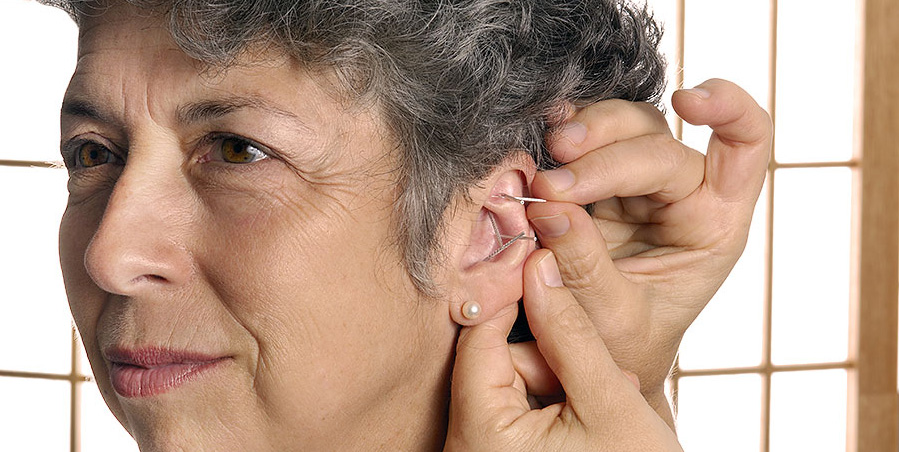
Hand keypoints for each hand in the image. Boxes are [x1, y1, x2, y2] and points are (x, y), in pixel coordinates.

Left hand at [445, 250, 682, 451]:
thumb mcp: (607, 400)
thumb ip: (569, 332)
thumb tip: (539, 267)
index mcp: (481, 435)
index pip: (478, 339)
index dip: (514, 299)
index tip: (546, 270)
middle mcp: (466, 448)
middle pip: (496, 362)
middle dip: (552, 359)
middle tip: (603, 377)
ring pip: (511, 384)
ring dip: (560, 382)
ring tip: (607, 403)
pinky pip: (517, 411)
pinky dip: (554, 407)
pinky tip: (591, 421)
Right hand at [521, 79, 772, 421]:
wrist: (598, 360)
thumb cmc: (624, 346)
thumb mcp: (611, 318)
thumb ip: (584, 265)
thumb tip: (550, 205)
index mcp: (712, 226)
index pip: (745, 145)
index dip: (729, 108)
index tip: (688, 100)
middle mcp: (682, 196)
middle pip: (657, 138)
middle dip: (605, 151)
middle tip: (552, 183)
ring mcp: (639, 186)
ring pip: (621, 126)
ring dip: (583, 134)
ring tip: (547, 157)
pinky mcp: (600, 185)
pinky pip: (586, 141)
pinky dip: (564, 136)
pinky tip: (542, 144)